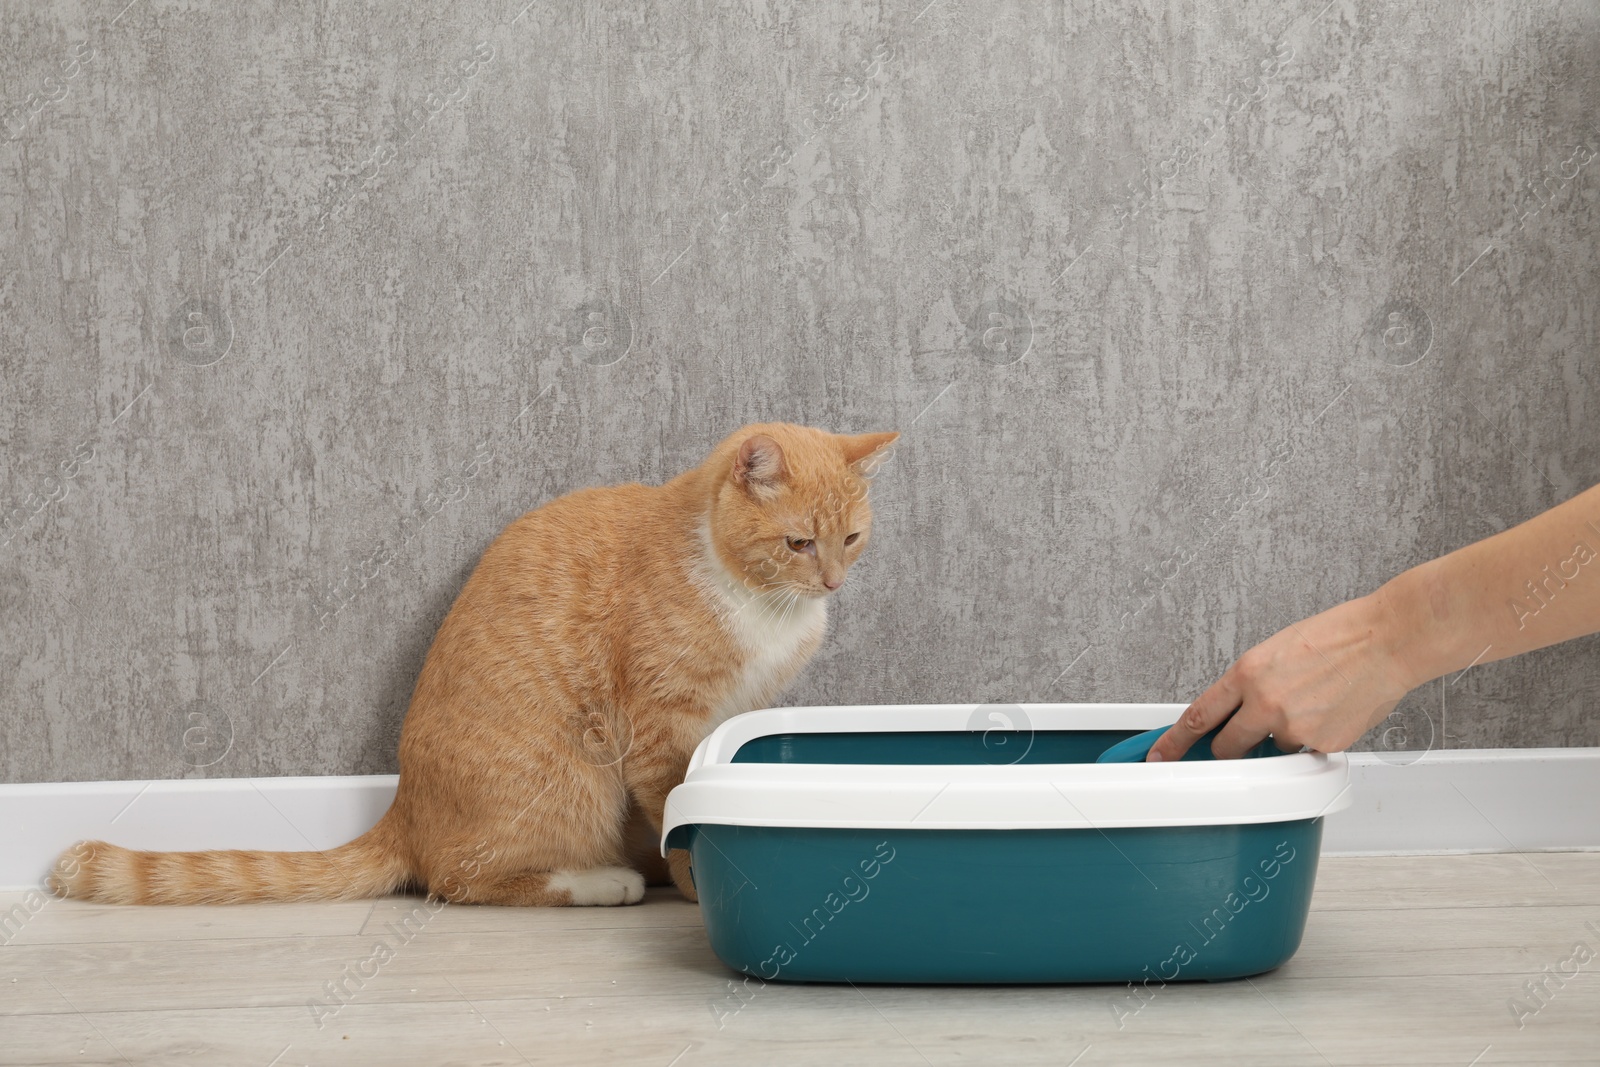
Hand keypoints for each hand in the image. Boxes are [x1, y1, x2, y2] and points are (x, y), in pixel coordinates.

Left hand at [1147, 591, 1418, 760]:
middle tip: (1247, 734)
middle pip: (1226, 748)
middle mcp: (1266, 703)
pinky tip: (1331, 712)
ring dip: (1282, 737)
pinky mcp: (1324, 745)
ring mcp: (1295, 728)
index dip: (1173, 742)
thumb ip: (1250, 685)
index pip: (1198, 717)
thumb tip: (1234, 712)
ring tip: (1311, 704)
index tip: (1159, 756)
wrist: (1387, 641)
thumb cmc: (1338, 638)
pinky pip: (1306, 754)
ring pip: (1272, 751)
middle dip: (1230, 748)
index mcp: (1248, 673)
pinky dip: (1313, 740)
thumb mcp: (1275, 651)